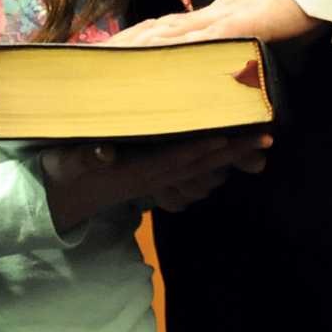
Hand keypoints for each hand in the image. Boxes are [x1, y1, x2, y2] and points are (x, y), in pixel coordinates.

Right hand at [42, 132, 270, 230]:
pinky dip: (215, 157)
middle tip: (267, 137)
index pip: (180, 157)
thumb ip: (86, 156)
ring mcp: (158, 177)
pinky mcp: (158, 174)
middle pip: (202, 163)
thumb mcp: (69, 163)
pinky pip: (193, 167)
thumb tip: (105, 151)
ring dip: (231, 155)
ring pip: (202, 166)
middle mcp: (155, 175)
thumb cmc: (66, 171)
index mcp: (139, 170)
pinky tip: (232, 145)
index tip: (232, 135)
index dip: (206, 147)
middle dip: (234, 151)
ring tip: (261, 140)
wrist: (64, 196)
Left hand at [111, 0, 327, 47]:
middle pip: (156, 32)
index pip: (166, 30)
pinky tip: (154, 60)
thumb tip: (234, 56)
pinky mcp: (236, 26)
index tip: (111, 52)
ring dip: (136, 49)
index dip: (137, 40)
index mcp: (213, 17)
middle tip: (90, 60)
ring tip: (106, 61)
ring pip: (169, 35)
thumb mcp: (263, 25)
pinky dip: (176, 52)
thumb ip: (244, 39)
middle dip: (123, 47)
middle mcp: (209, 17)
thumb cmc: (294, 3)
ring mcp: (220, 20)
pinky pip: (200, 41)